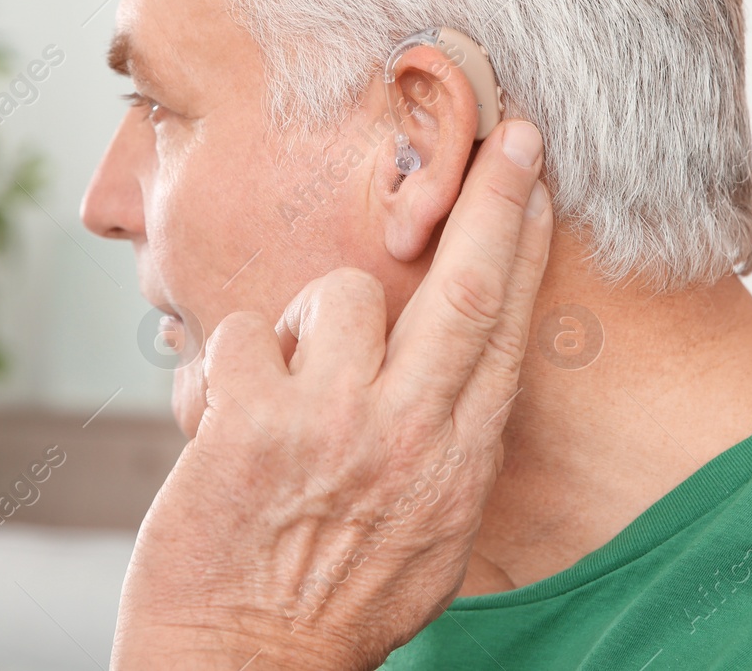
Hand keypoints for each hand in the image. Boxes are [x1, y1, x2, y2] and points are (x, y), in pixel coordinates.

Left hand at [111, 120, 551, 669]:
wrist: (246, 669)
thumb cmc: (333, 604)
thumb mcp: (429, 537)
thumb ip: (443, 449)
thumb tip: (451, 377)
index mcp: (457, 463)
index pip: (504, 332)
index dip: (521, 245)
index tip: (533, 182)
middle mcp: (408, 436)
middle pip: (463, 289)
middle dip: (491, 199)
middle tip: (506, 133)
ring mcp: (333, 426)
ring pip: (340, 292)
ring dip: (305, 323)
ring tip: (282, 388)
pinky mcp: (253, 425)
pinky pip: (241, 334)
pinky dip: (222, 370)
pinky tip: (218, 426)